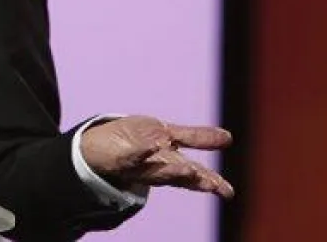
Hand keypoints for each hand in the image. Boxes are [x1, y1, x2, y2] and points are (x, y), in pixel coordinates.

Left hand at [80, 115, 233, 197]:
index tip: (227, 191)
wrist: (97, 146)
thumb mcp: (168, 134)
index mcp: (170, 164)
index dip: (209, 182)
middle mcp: (156, 169)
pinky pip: (132, 155)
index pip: (193, 175)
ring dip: (173, 171)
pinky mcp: (120, 157)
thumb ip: (196, 137)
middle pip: (178, 178)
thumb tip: (229, 138)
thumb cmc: (137, 140)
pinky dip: (143, 151)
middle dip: (194, 180)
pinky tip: (154, 145)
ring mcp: (138, 165)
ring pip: (157, 173)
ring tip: (189, 169)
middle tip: (212, 184)